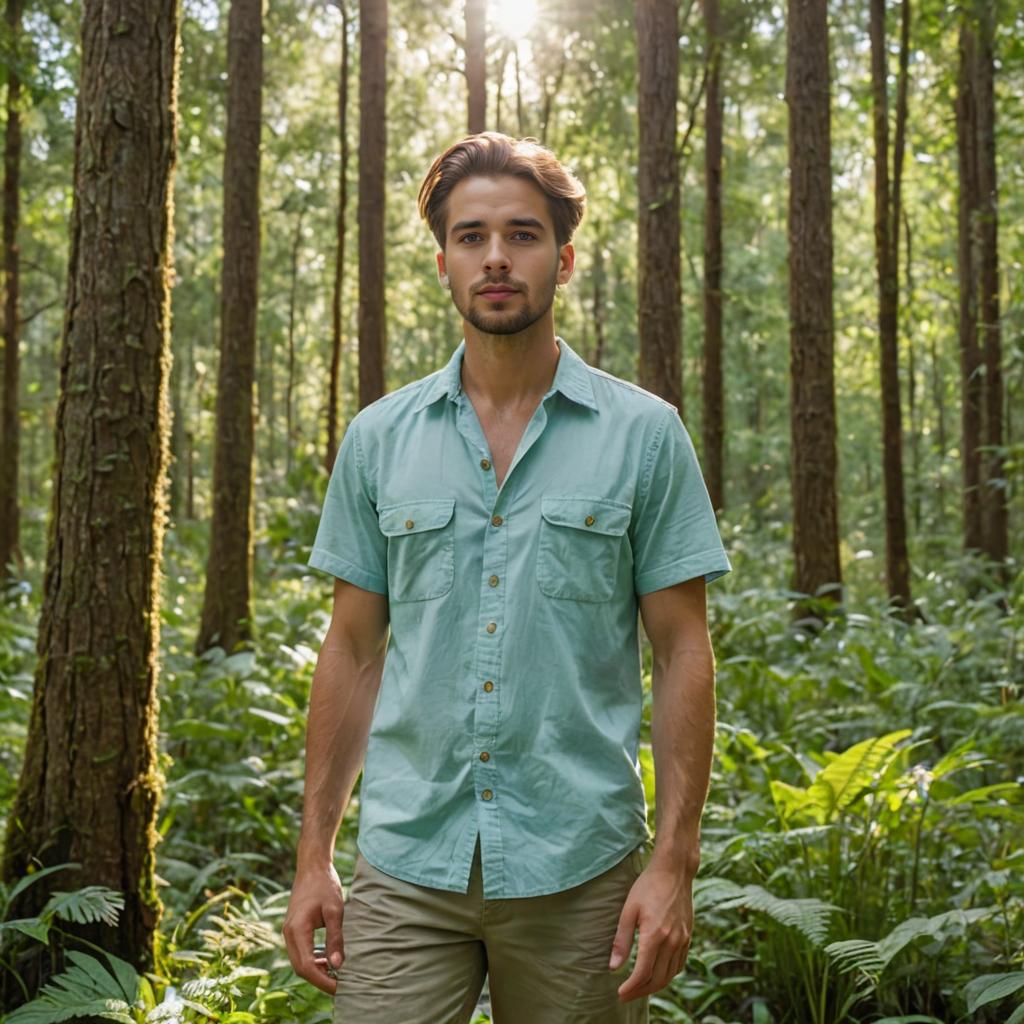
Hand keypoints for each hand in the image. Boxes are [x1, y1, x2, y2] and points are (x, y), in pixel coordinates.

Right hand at [283, 863, 345, 994]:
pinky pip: (300, 952)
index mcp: (297, 930)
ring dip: (316, 970)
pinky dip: (313, 960)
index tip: (340, 987)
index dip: (323, 980)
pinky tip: (328, 959)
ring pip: (299, 961)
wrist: (312, 866)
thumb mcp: (335, 910)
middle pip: (301, 968)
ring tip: (337, 974)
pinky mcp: (293, 929)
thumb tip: (337, 965)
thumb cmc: (325, 885)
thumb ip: (335, 938)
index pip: (307, 966)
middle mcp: (289, 934)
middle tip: (340, 985)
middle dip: (320, 979)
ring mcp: (289, 932)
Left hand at [608, 859, 693, 1001]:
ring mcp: (683, 939)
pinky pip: (680, 964)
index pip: (643, 973)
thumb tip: (613, 967)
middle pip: (658, 979)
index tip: (620, 993)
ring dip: (655, 986)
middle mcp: (672, 941)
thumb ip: (621, 940)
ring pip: (670, 975)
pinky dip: (668, 975)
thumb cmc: (647, 886)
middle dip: (641, 991)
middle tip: (626, 995)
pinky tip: (658, 974)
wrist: (674, 871)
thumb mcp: (628, 910)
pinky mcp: (688, 936)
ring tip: (639, 988)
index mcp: (655, 935)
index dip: (631, 987)